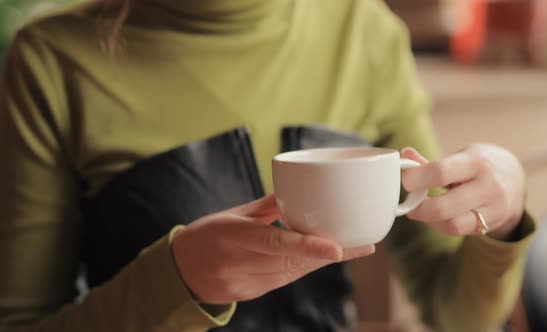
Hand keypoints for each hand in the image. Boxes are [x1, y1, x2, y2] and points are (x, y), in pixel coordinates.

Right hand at [171, 194, 374, 303]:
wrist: (178, 272)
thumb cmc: (205, 235)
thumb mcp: (231, 215)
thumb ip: (265, 207)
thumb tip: (297, 193)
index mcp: (232, 236)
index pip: (274, 243)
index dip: (307, 247)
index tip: (337, 248)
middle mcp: (238, 263)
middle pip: (291, 262)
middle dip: (329, 254)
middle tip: (362, 244)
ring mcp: (244, 284)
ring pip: (291, 274)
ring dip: (320, 262)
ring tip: (351, 249)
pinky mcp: (249, 295)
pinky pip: (282, 282)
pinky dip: (302, 269)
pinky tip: (319, 258)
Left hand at [401, 144, 524, 239]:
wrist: (515, 178)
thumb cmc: (479, 163)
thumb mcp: (461, 155)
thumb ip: (432, 161)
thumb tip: (405, 155)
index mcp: (476, 162)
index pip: (441, 172)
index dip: (417, 178)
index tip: (405, 180)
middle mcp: (488, 186)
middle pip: (444, 206)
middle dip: (419, 207)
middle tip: (408, 201)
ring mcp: (493, 208)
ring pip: (452, 224)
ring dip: (428, 220)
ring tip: (419, 210)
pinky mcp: (491, 224)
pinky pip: (459, 231)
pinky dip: (440, 226)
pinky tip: (434, 217)